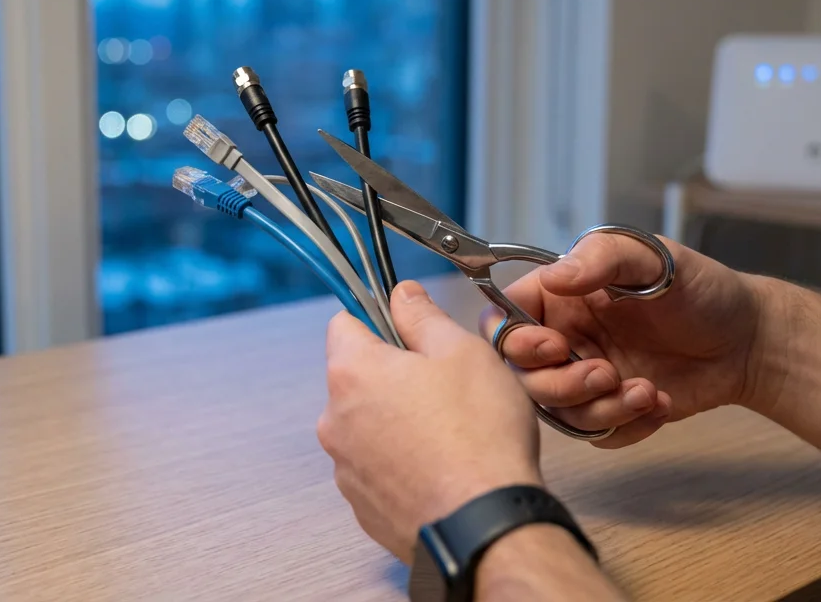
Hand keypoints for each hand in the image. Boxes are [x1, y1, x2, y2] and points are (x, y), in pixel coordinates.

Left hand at [318, 281, 543, 562]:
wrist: (485, 525)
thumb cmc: (479, 436)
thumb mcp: (462, 352)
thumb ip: (423, 317)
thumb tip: (403, 295)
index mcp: (352, 373)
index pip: (345, 322)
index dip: (379, 318)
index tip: (409, 328)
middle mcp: (335, 421)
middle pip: (357, 377)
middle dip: (394, 374)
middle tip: (445, 384)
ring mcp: (345, 469)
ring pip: (368, 425)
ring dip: (397, 420)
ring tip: (449, 433)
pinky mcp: (363, 506)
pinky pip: (378, 468)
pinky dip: (402, 462)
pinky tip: (441, 467)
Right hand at [481, 232, 764, 447]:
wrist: (748, 339)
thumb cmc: (701, 288)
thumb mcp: (653, 258)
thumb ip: (601, 259)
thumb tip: (553, 277)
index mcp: (560, 297)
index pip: (504, 319)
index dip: (514, 340)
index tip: (554, 345)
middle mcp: (565, 338)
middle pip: (523, 377)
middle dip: (561, 384)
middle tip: (605, 373)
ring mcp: (586, 377)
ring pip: (558, 412)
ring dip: (598, 409)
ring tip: (644, 391)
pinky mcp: (612, 411)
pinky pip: (596, 435)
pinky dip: (625, 426)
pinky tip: (658, 402)